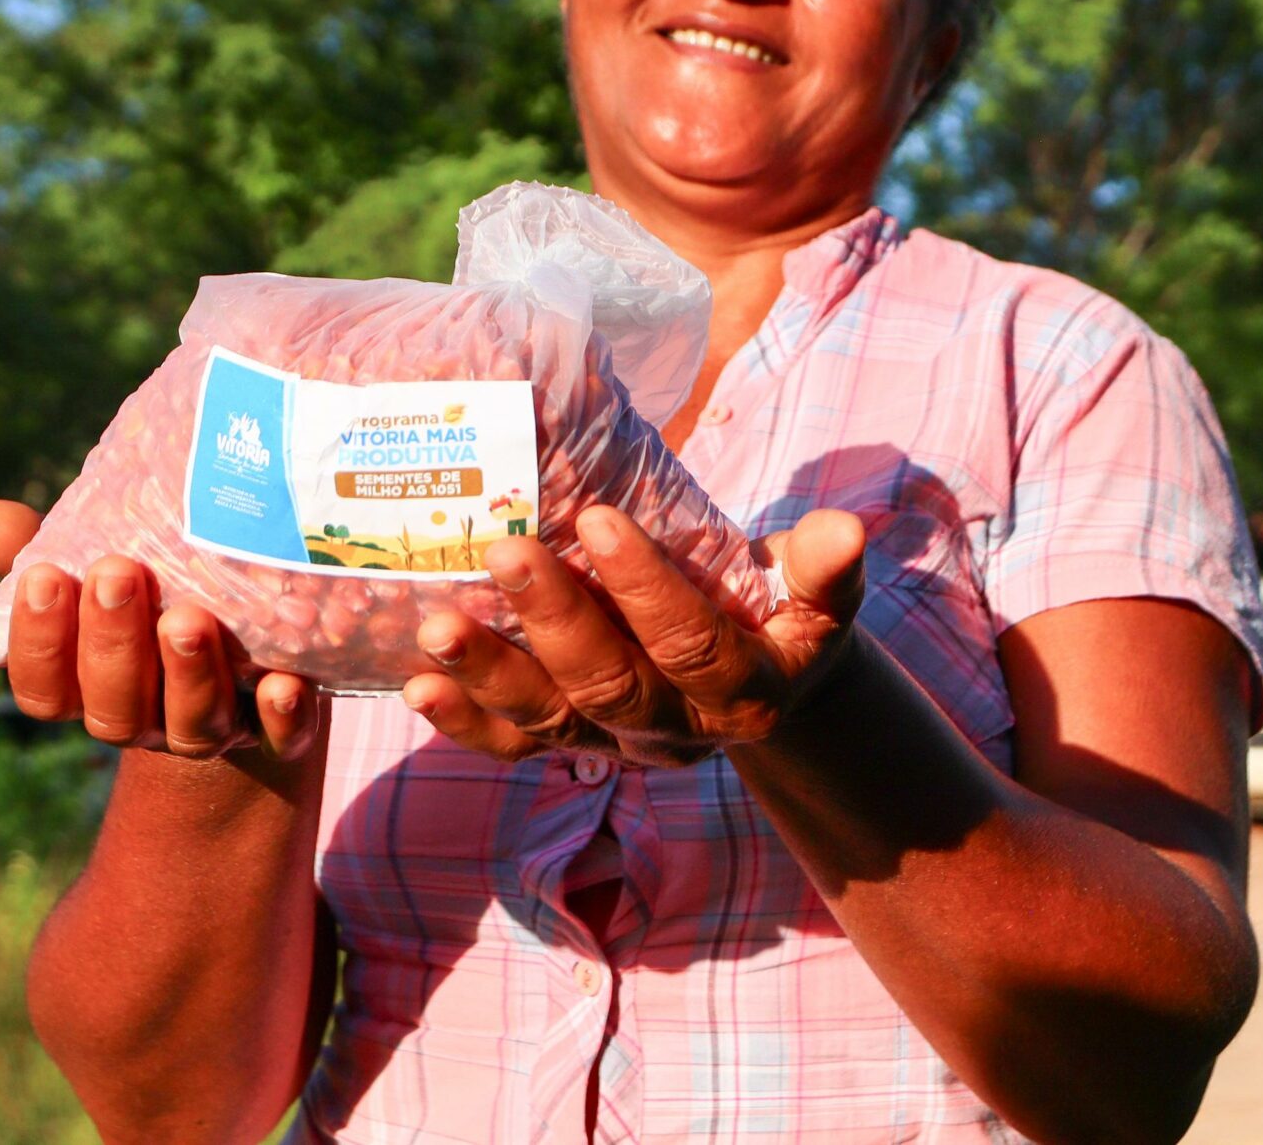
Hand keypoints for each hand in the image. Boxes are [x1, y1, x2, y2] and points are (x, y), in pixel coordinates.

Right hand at [0, 499, 321, 761]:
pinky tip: (284, 684)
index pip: (44, 691)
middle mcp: (143, 718)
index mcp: (86, 687)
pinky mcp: (281, 726)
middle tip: (117, 574)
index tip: (45, 575)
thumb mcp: (85, 566)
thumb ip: (21, 546)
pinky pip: (283, 740)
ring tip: (189, 619)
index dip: (39, 643)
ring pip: (191, 725)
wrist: (247, 642)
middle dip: (112, 643)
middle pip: (113, 706)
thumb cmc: (145, 596)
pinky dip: (282, 718)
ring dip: (188, 677)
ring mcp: (212, 727)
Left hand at [401, 504, 866, 767]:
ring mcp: (616, 743)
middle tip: (505, 550)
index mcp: (743, 690)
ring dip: (490, 674)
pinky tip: (419, 685)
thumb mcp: (817, 598)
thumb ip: (824, 568)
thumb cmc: (782, 615)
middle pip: (610, 683)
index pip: (692, 642)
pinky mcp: (572, 745)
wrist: (764, 690)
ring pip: (549, 719)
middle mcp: (676, 730)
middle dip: (554, 620)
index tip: (602, 516)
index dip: (647, 588)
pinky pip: (513, 746)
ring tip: (438, 626)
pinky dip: (464, 722)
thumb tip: (844, 529)